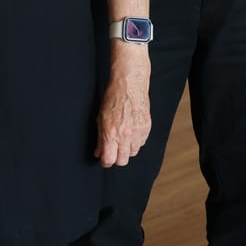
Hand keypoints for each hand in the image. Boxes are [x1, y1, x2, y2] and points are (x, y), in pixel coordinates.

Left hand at [95, 46, 151, 166]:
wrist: (129, 84)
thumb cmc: (113, 97)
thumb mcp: (100, 118)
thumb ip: (100, 138)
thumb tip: (99, 152)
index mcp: (111, 133)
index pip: (109, 159)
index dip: (105, 162)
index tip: (104, 159)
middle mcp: (126, 135)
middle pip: (122, 160)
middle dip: (116, 159)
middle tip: (113, 152)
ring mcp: (138, 131)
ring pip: (133, 153)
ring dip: (127, 150)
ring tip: (122, 140)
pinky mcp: (147, 127)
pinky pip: (142, 143)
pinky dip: (136, 141)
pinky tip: (131, 132)